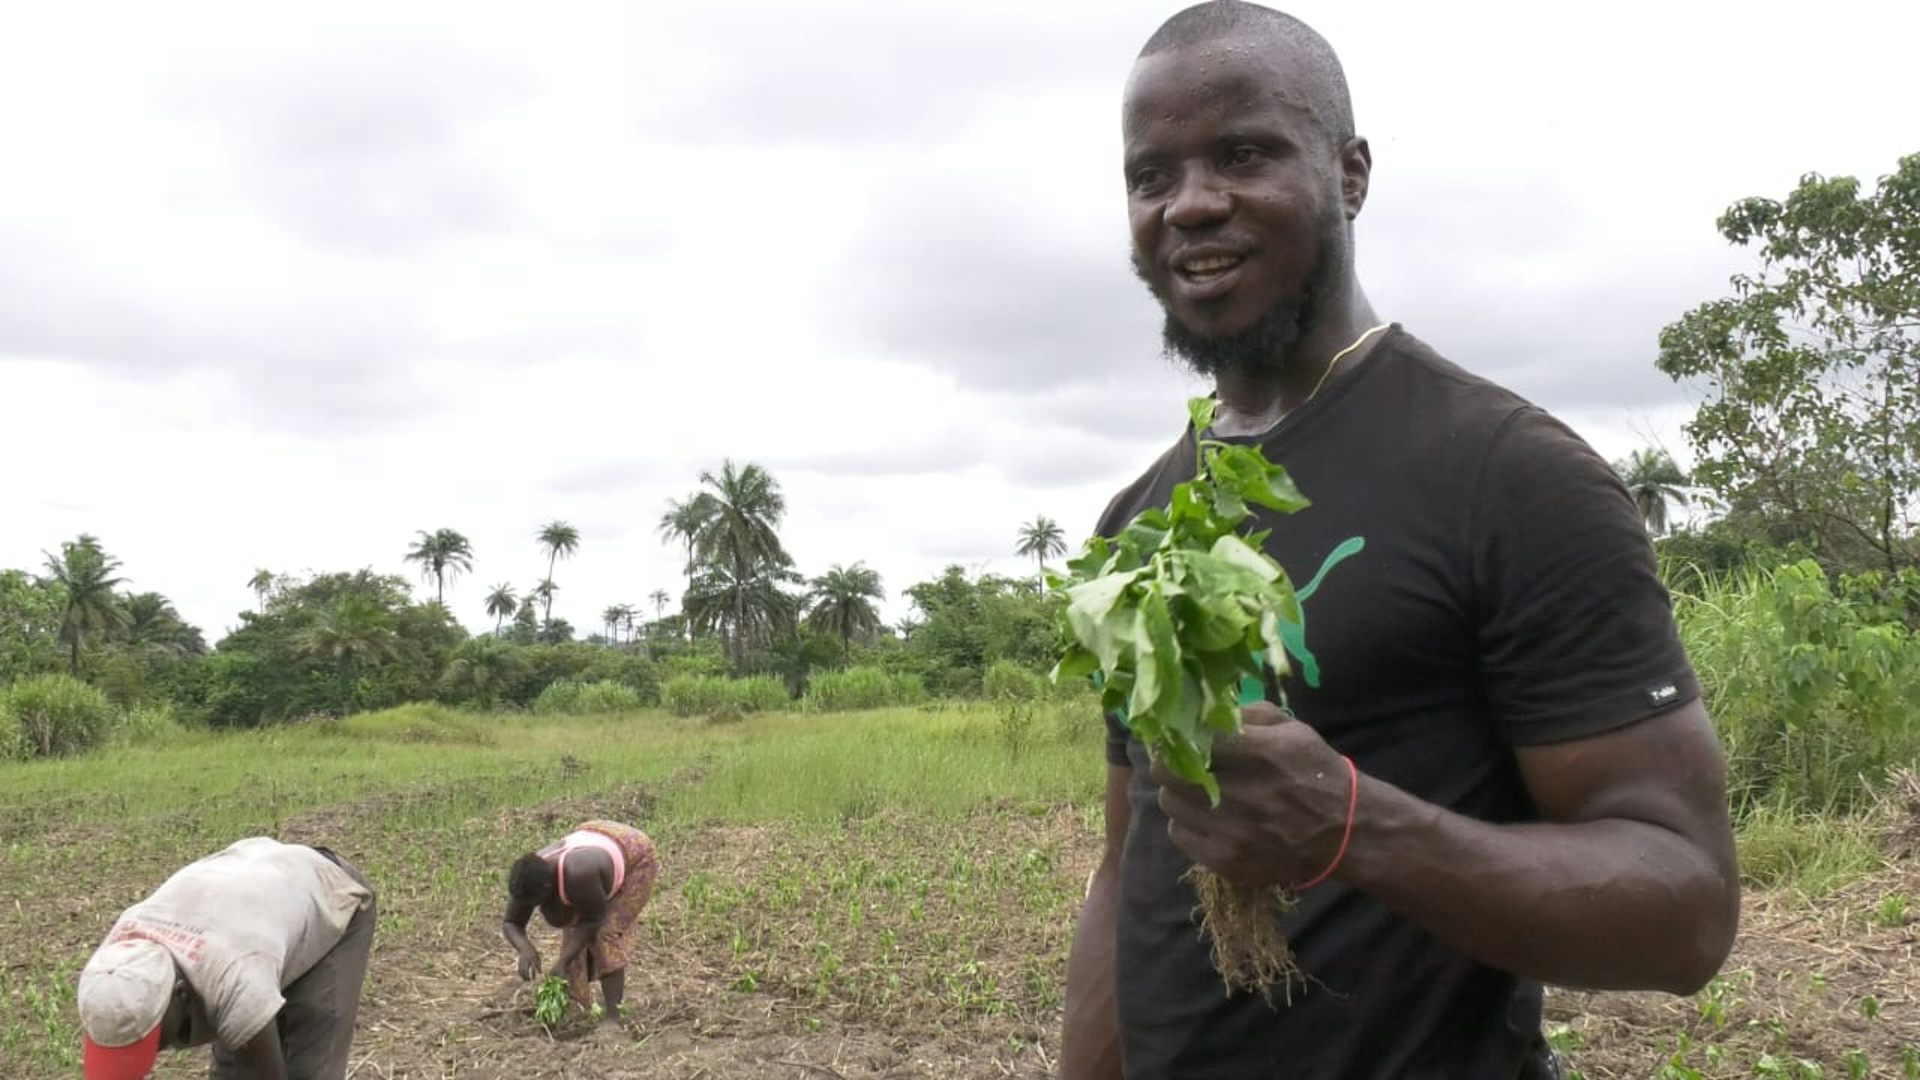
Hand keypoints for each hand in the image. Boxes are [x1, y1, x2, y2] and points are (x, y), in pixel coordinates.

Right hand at [516, 946, 539, 981]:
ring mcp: (522, 961)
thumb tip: (540, 973)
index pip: (533, 967)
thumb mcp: (538, 956)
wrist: (524, 946)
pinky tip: (523, 978)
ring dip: (523, 976)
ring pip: (521, 970)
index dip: (533, 974)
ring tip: (526, 981)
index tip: (534, 979)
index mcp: (532, 958)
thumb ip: (539, 965)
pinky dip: (520, 974)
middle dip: (527, 976)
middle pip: (526, 970)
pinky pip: (519, 970)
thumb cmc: (533, 952)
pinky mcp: (519, 962)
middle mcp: (526, 960)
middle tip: (529, 981)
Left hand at [1150, 702, 1354, 889]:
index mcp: (1263, 753)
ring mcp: (1235, 833)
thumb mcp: (1292, 729)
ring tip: (1198, 791)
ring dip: (1178, 793)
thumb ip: (1245, 714)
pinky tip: (1207, 817)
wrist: (1345, 832)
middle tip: (1179, 763)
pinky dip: (1187, 823)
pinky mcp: (1228, 862)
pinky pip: (1179, 835)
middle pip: (1168, 773)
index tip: (1176, 737)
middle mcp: (1246, 794)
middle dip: (1169, 764)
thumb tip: (1198, 711)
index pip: (1192, 739)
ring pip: (1169, 803)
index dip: (1178, 736)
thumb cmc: (1315, 772)